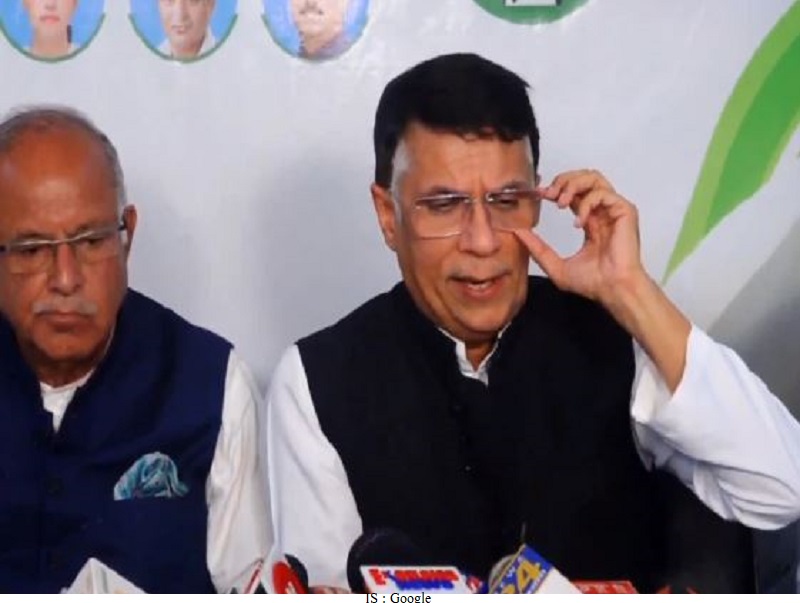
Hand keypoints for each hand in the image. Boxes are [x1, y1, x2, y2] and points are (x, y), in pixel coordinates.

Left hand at [514, 170, 644, 306]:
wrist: (613, 290)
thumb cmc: (593, 283)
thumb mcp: (555, 264)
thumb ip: (537, 248)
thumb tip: (517, 233)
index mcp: (589, 221)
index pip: (573, 193)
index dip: (556, 188)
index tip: (539, 194)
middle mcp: (602, 212)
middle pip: (584, 177)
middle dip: (563, 180)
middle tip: (549, 194)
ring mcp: (614, 210)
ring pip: (594, 177)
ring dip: (573, 185)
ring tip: (561, 202)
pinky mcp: (624, 211)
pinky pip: (603, 193)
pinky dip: (586, 203)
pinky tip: (580, 222)